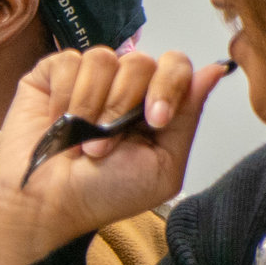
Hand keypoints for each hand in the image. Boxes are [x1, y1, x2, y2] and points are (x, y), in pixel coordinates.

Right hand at [0, 48, 231, 264]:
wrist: (49, 205)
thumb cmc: (104, 194)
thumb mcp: (162, 165)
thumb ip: (189, 118)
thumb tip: (217, 69)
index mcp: (155, 104)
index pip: (176, 66)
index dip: (169, 86)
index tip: (155, 120)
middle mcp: (123, 85)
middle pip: (140, 61)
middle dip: (122, 106)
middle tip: (103, 146)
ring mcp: (88, 77)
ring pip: (103, 59)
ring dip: (90, 105)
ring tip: (78, 139)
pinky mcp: (53, 74)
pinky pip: (68, 61)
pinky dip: (64, 96)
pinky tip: (57, 121)